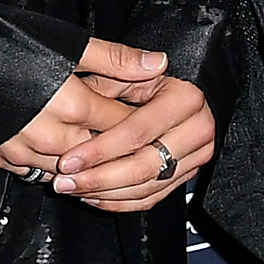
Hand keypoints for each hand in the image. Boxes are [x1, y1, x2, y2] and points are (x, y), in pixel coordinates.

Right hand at [0, 38, 169, 176]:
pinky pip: (37, 173)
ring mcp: (24, 153)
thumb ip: (115, 58)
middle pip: (101, 155)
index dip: (143, 123)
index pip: (126, 127)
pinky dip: (51, 164)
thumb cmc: (2, 41)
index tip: (152, 118)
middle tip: (124, 131)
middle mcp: (52, 137)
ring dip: (85, 160)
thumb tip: (158, 63)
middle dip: (115, 146)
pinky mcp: (2, 161)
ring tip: (90, 140)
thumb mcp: (66, 43)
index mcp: (74, 106)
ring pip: (71, 171)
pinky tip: (56, 149)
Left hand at [55, 73, 216, 212]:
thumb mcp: (126, 68)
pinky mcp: (186, 173)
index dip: (101, 149)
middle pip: (145, 166)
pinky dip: (120, 201)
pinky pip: (153, 197)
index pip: (138, 132)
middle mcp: (197, 130)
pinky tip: (93, 195)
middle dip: (99, 178)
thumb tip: (153, 61)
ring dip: (105, 193)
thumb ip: (126, 64)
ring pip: (148, 187)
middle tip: (66, 182)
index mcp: (186, 100)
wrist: (177, 93)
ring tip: (72, 188)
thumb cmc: (145, 78)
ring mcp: (195, 155)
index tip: (69, 160)